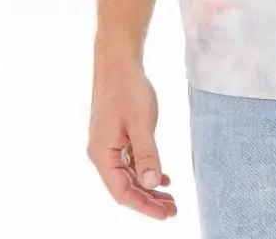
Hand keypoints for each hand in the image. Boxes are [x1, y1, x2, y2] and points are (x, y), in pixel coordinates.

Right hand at [87, 62, 177, 218]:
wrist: (118, 61)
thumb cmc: (128, 89)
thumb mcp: (141, 123)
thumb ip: (146, 154)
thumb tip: (151, 183)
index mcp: (102, 154)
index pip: (122, 192)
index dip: (144, 206)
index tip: (166, 215)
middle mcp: (102, 153)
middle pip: (125, 187)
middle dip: (149, 200)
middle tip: (173, 210)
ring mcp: (108, 144)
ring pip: (129, 175)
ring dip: (149, 187)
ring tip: (171, 198)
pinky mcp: (116, 135)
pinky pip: (130, 161)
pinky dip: (146, 170)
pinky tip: (163, 177)